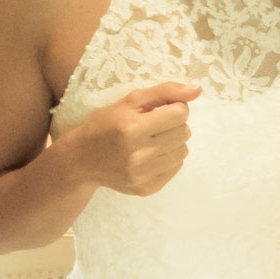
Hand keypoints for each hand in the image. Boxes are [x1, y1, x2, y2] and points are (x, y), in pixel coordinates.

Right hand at [62, 81, 200, 195]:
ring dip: (173, 142)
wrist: (82, 159)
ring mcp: (142, 175)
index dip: (175, 107)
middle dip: (174, 125)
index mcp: (132, 128)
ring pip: (183, 151)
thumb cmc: (106, 124)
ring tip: (153, 140)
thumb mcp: (130, 101)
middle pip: (184, 132)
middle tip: (154, 126)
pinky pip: (176, 168)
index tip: (161, 110)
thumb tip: (198, 90)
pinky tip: (150, 155)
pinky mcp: (146, 189)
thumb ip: (165, 92)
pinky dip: (168, 159)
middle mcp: (138, 154)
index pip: (180, 113)